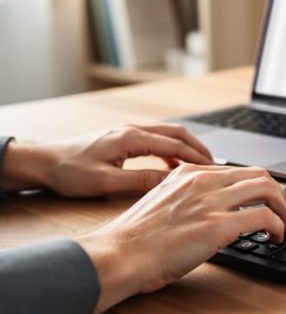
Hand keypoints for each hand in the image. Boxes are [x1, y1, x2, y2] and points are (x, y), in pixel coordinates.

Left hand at [1, 124, 213, 196]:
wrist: (44, 162)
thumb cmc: (69, 171)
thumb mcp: (107, 182)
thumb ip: (141, 181)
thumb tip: (171, 182)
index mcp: (131, 138)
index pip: (175, 145)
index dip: (198, 157)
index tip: (215, 169)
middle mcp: (132, 131)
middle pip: (177, 134)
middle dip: (199, 148)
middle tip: (215, 165)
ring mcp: (127, 133)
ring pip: (167, 136)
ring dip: (186, 149)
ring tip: (200, 167)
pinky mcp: (122, 140)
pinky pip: (156, 141)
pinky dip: (171, 152)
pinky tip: (172, 168)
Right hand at [75, 164, 285, 313]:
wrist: (120, 254)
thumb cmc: (135, 238)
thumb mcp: (162, 201)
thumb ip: (187, 197)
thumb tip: (208, 209)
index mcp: (189, 174)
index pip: (237, 170)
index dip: (257, 186)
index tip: (264, 200)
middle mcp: (203, 181)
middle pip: (259, 174)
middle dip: (277, 193)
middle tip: (281, 210)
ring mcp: (212, 201)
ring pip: (267, 189)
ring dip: (282, 207)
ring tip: (283, 223)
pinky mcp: (219, 224)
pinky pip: (264, 217)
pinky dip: (277, 226)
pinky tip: (275, 237)